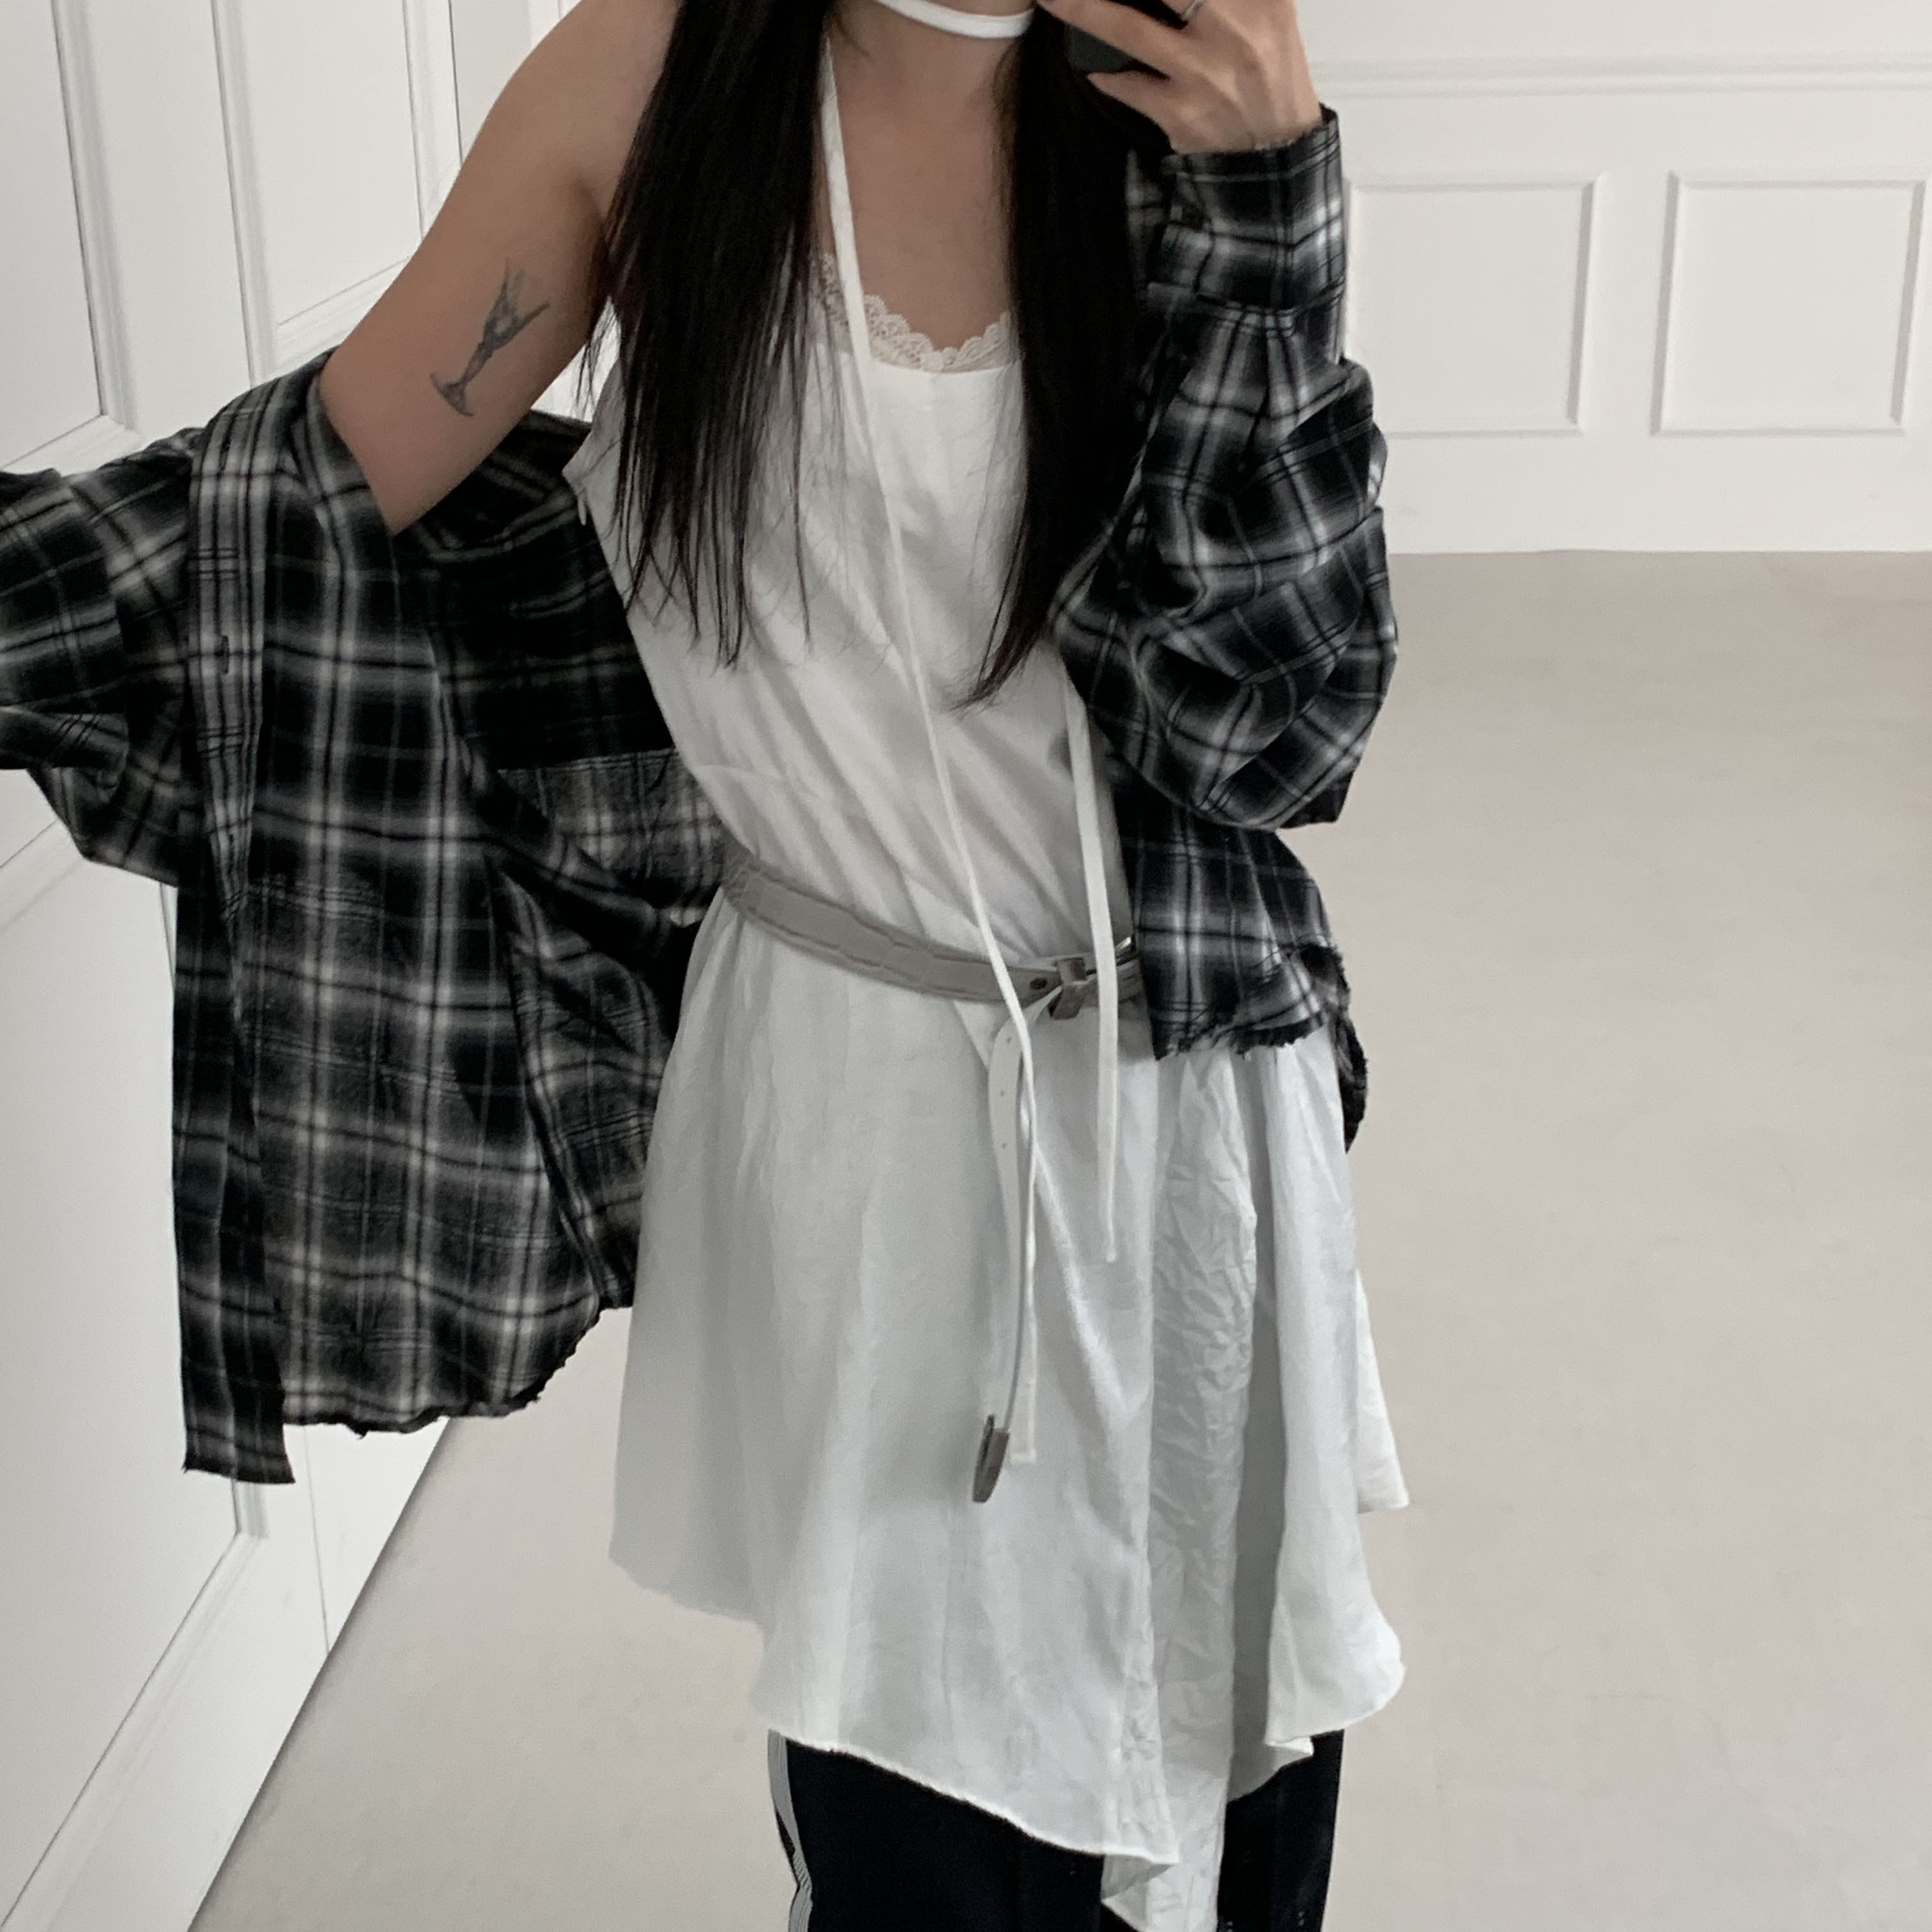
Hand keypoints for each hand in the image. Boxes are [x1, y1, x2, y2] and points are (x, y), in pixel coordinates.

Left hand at [1036, 0, 1323, 154]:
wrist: (1276, 149)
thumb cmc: (1267, 71)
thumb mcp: (1267, 13)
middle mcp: (1232, 28)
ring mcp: (1202, 72)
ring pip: (1128, 29)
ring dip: (1082, 10)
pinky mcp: (1180, 112)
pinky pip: (1128, 86)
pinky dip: (1106, 74)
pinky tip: (1093, 66)